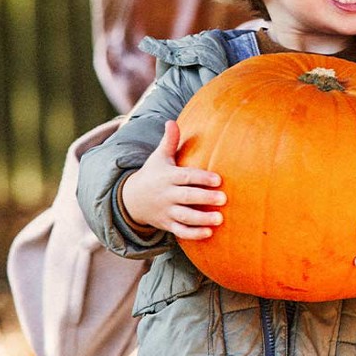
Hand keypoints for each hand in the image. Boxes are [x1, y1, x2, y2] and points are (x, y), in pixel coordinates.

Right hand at [120, 120, 225, 239]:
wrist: (130, 200)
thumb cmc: (152, 174)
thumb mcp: (159, 157)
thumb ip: (169, 141)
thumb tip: (171, 121)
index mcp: (168, 177)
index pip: (186, 177)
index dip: (201, 178)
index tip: (218, 179)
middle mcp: (167, 195)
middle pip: (187, 197)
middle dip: (204, 198)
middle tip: (224, 199)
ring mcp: (166, 211)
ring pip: (184, 217)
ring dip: (201, 219)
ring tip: (220, 220)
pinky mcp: (167, 225)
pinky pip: (180, 231)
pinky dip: (193, 234)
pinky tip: (209, 234)